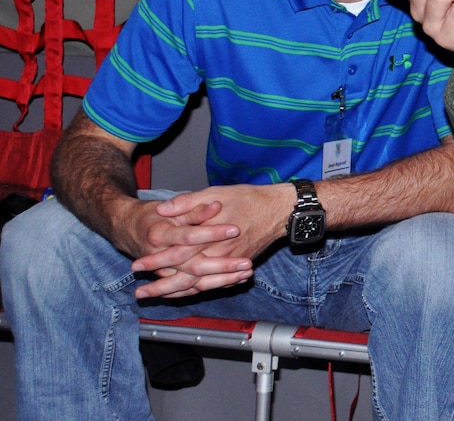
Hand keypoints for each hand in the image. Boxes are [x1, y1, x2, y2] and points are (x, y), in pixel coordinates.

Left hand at [130, 184, 290, 298]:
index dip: (156, 260)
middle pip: (185, 276)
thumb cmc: (249, 199)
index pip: (177, 253)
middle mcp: (220, 254)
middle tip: (141, 294)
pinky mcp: (238, 265)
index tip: (137, 266)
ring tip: (157, 298)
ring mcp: (230, 263)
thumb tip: (162, 210)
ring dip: (177, 293)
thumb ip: (187, 202)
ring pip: (199, 285)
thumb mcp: (216, 193)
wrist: (279, 210)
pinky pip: (216, 285)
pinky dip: (199, 291)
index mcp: (210, 236)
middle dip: (162, 286)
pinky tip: (186, 294)